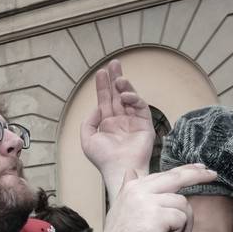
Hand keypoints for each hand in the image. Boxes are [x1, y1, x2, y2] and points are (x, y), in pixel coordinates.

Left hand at [80, 59, 155, 183]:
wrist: (120, 168)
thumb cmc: (104, 158)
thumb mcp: (87, 138)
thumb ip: (88, 121)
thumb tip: (97, 108)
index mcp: (108, 123)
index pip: (105, 100)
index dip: (103, 86)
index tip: (102, 72)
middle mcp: (121, 120)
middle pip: (118, 94)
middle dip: (115, 79)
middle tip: (114, 64)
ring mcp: (133, 121)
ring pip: (129, 98)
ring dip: (124, 87)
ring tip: (119, 79)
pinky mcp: (145, 124)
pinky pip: (140, 107)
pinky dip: (134, 99)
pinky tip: (125, 96)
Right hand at [94, 164, 213, 231]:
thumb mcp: (121, 208)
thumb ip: (129, 189)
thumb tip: (131, 172)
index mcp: (133, 186)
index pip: (165, 174)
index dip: (186, 170)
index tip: (201, 168)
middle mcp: (140, 190)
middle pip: (177, 177)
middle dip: (198, 175)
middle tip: (214, 174)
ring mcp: (148, 202)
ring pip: (182, 204)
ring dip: (183, 223)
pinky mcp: (157, 217)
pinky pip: (181, 219)